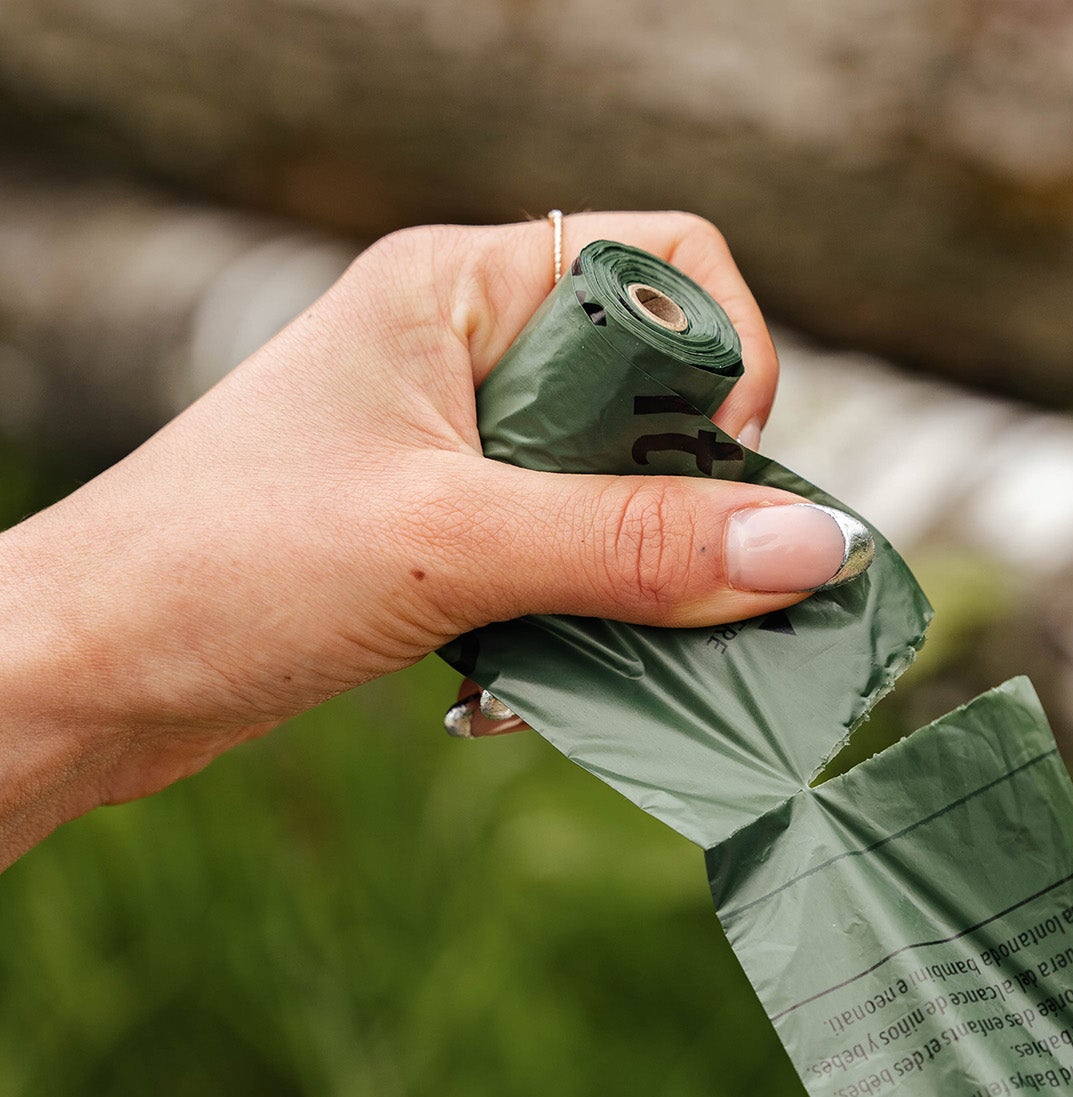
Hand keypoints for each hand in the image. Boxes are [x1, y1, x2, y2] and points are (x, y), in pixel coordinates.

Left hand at [0, 211, 861, 863]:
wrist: (86, 673)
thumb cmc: (227, 567)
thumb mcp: (454, 544)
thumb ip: (636, 545)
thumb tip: (811, 548)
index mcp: (461, 291)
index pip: (664, 266)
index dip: (727, 357)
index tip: (724, 468)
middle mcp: (467, 357)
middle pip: (654, 394)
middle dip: (691, 496)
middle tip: (684, 587)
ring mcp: (455, 451)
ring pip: (617, 493)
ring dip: (639, 578)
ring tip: (603, 646)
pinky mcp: (444, 538)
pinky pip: (566, 562)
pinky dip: (583, 622)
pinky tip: (534, 678)